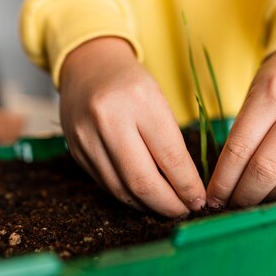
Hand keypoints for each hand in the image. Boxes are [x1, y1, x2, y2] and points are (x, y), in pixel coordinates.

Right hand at [59, 37, 204, 216]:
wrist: (88, 65)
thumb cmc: (132, 83)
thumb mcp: (159, 100)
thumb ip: (170, 142)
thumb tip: (187, 188)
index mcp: (140, 101)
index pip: (170, 157)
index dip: (188, 186)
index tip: (200, 199)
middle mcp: (109, 119)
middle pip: (143, 181)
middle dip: (169, 204)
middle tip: (185, 210)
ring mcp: (87, 137)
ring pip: (122, 189)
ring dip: (148, 206)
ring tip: (167, 208)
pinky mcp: (76, 151)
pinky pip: (106, 185)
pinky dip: (128, 196)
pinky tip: (144, 198)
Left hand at [207, 48, 275, 207]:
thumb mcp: (254, 98)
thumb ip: (243, 138)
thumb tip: (226, 191)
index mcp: (274, 90)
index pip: (241, 147)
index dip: (224, 180)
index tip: (213, 199)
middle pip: (269, 167)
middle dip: (245, 195)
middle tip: (232, 207)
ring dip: (272, 199)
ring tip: (257, 203)